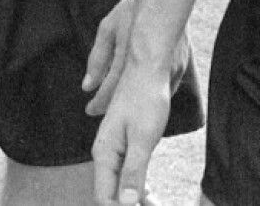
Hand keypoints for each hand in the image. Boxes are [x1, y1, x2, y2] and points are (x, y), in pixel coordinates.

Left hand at [82, 0, 191, 116]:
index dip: (99, 102)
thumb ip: (97, 59)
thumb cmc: (133, 9)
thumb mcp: (108, 27)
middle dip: (113, 107)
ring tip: (114, 105)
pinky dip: (147, 94)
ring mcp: (170, 67)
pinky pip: (162, 88)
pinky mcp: (181, 67)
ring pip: (147, 96)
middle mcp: (153, 63)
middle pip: (130, 98)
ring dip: (131, 103)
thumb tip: (87, 86)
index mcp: (131, 53)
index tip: (89, 109)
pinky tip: (137, 96)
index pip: (113, 88)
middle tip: (98, 109)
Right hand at [91, 57, 173, 205]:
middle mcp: (105, 153)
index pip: (104, 196)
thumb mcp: (143, 138)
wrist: (148, 68)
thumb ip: (133, 171)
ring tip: (155, 205)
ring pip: (121, 184)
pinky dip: (139, 186)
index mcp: (104, 153)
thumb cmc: (146, 99)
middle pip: (111, 193)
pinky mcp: (126, 143)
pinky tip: (151, 196)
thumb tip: (126, 203)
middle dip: (129, 205)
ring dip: (136, 200)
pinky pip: (128, 172)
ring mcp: (115, 148)